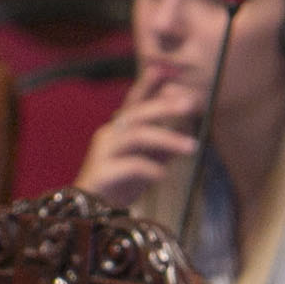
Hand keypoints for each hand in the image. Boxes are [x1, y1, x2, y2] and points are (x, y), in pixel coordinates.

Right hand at [77, 71, 203, 209]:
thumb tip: (187, 130)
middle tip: (191, 104)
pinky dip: (150, 168)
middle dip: (165, 105)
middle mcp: (109, 135)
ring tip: (193, 147)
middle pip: (137, 113)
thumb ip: (162, 147)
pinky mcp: (102, 174)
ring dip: (168, 139)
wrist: (91, 214)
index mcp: (119, 129)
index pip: (134, 101)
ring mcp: (103, 152)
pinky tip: (164, 175)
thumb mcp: (147, 162)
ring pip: (136, 136)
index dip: (147, 84)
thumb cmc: (120, 184)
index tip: (164, 69)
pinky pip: (130, 165)